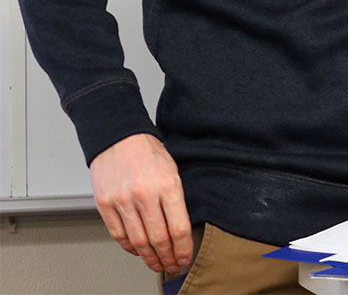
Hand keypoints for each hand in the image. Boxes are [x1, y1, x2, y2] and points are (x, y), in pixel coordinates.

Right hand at [89, 133, 192, 274]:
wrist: (119, 138)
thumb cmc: (149, 154)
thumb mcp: (173, 172)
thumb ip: (176, 200)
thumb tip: (179, 231)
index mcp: (168, 185)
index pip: (179, 228)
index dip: (183, 249)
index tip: (185, 258)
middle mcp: (145, 195)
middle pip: (158, 238)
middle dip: (167, 257)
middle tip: (171, 265)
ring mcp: (123, 201)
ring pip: (138, 240)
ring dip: (149, 257)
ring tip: (156, 264)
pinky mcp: (105, 204)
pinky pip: (118, 234)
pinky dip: (129, 247)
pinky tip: (137, 251)